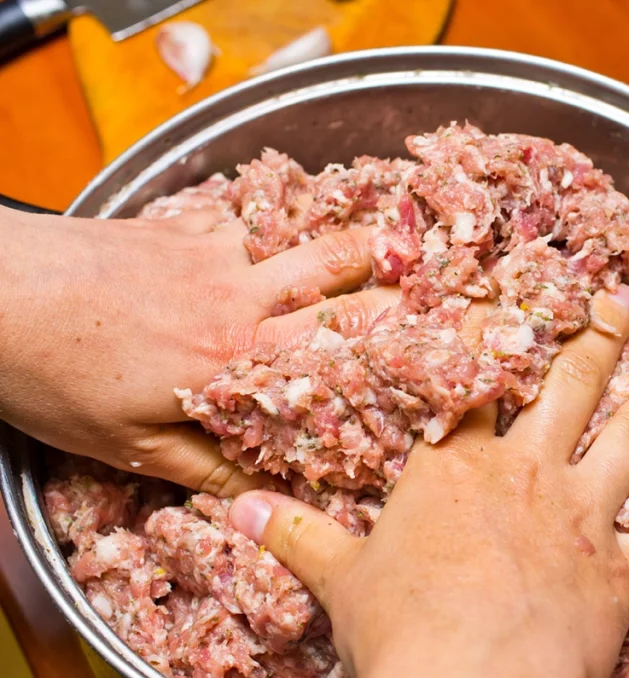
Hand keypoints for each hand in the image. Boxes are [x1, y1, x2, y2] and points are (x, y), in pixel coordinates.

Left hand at [0, 206, 397, 495]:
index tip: (437, 333)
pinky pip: (242, 228)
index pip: (340, 342)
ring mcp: (213, 253)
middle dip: (392, 272)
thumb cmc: (52, 374)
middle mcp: (239, 297)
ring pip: (299, 243)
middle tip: (430, 276)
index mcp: (236, 357)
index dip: (395, 335)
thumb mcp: (126, 443)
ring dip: (338, 248)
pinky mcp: (182, 228)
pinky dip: (260, 240)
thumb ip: (203, 463)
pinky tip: (254, 252)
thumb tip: (258, 490)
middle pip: (338, 271)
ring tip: (370, 252)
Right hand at [227, 285, 628, 677]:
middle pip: (569, 387)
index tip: (513, 296)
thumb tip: (237, 511)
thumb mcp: (340, 579)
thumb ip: (295, 536)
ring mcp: (583, 517)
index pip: (475, 381)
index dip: (493, 336)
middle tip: (618, 303)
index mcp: (457, 466)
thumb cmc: (401, 628)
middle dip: (596, 339)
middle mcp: (528, 474)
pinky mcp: (622, 572)